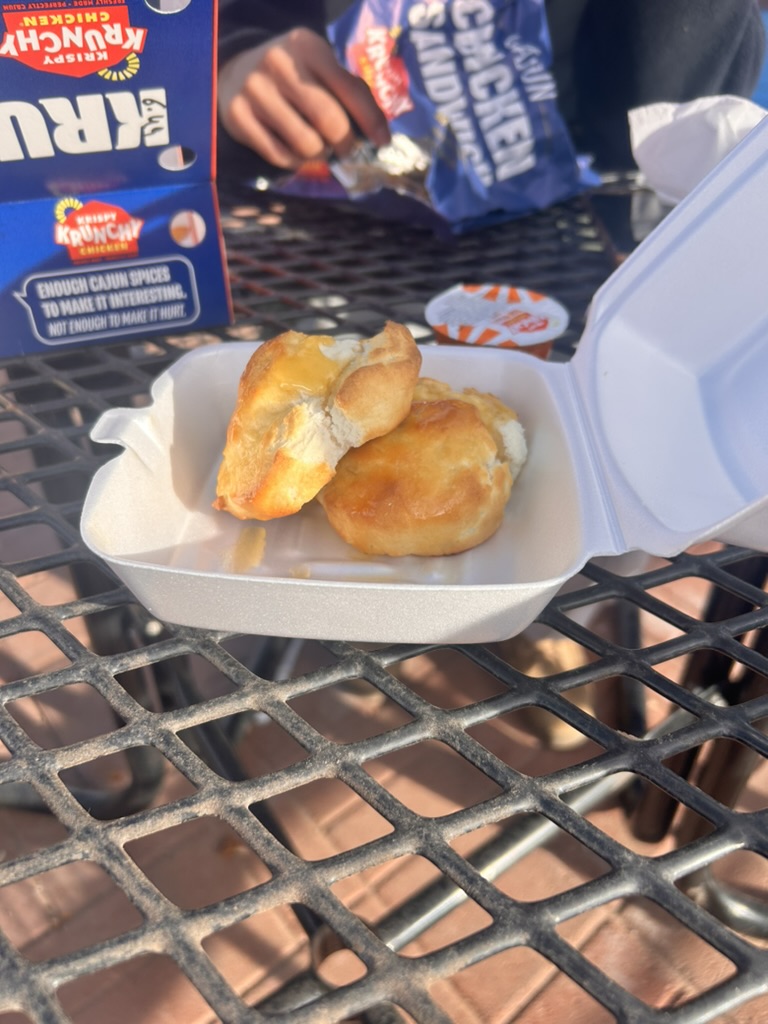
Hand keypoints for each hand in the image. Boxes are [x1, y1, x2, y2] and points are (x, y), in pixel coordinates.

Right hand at [218, 27, 390, 168]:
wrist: (238, 72)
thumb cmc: (294, 76)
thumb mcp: (322, 69)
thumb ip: (350, 94)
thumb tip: (378, 138)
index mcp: (307, 46)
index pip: (349, 90)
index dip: (371, 122)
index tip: (382, 143)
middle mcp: (278, 63)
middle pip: (329, 121)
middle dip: (346, 144)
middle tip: (347, 151)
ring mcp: (254, 89)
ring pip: (306, 144)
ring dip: (321, 156)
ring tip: (320, 150)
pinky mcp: (237, 115)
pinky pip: (279, 156)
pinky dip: (295, 162)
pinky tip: (297, 153)